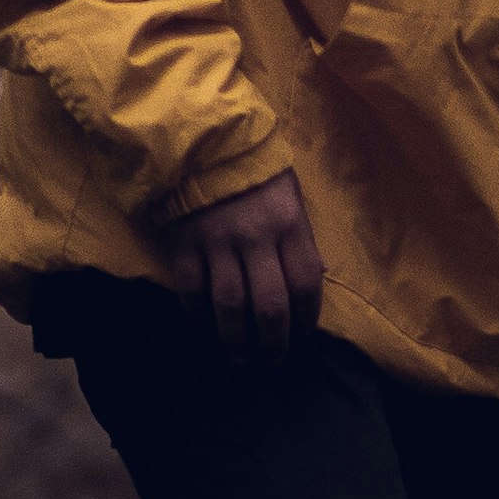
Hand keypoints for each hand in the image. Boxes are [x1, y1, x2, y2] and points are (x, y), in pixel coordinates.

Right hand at [174, 165, 322, 354]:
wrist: (201, 137)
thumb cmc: (254, 169)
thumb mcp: (290, 194)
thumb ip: (300, 236)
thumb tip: (314, 277)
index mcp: (289, 224)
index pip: (305, 284)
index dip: (307, 318)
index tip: (302, 336)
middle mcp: (256, 237)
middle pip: (269, 305)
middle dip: (273, 342)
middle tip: (272, 361)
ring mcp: (217, 241)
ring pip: (228, 306)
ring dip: (235, 340)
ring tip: (239, 359)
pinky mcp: (184, 242)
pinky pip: (191, 290)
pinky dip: (198, 315)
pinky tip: (204, 327)